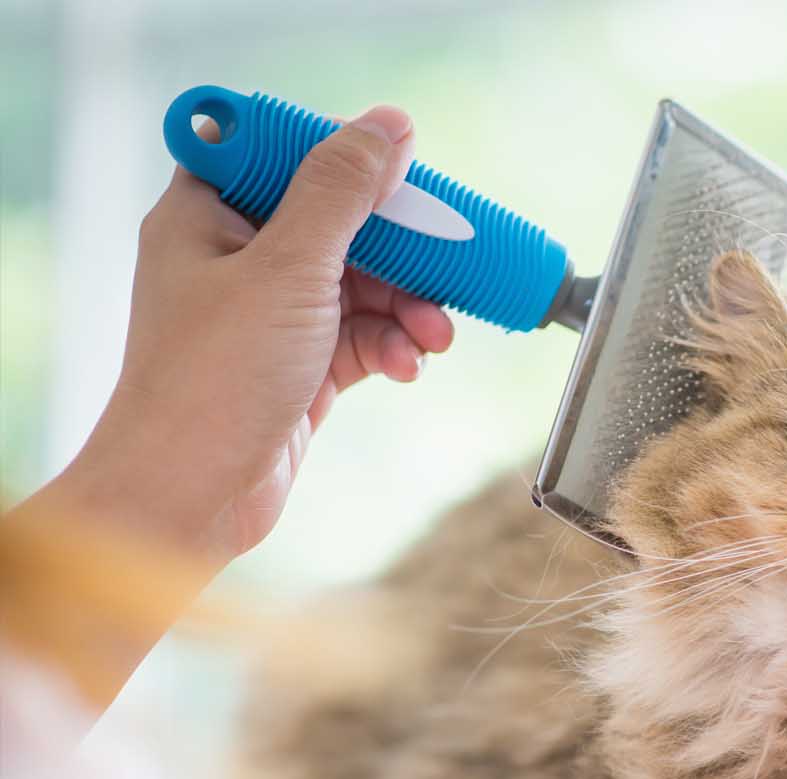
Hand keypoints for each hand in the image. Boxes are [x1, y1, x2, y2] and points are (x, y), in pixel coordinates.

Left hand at [70, 105, 451, 564]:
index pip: (277, 151)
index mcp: (206, 215)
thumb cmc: (213, 382)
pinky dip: (391, 346)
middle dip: (398, 250)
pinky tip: (408, 366)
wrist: (191, 497)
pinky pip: (361, 336)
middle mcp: (233, 258)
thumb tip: (387, 126)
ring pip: (359, 284)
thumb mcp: (288, 269)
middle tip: (447, 261)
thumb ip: (340, 192)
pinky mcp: (296, 365)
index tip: (398, 174)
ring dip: (406, 306)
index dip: (339, 156)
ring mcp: (267, 314)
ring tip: (434, 336)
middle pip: (336, 222)